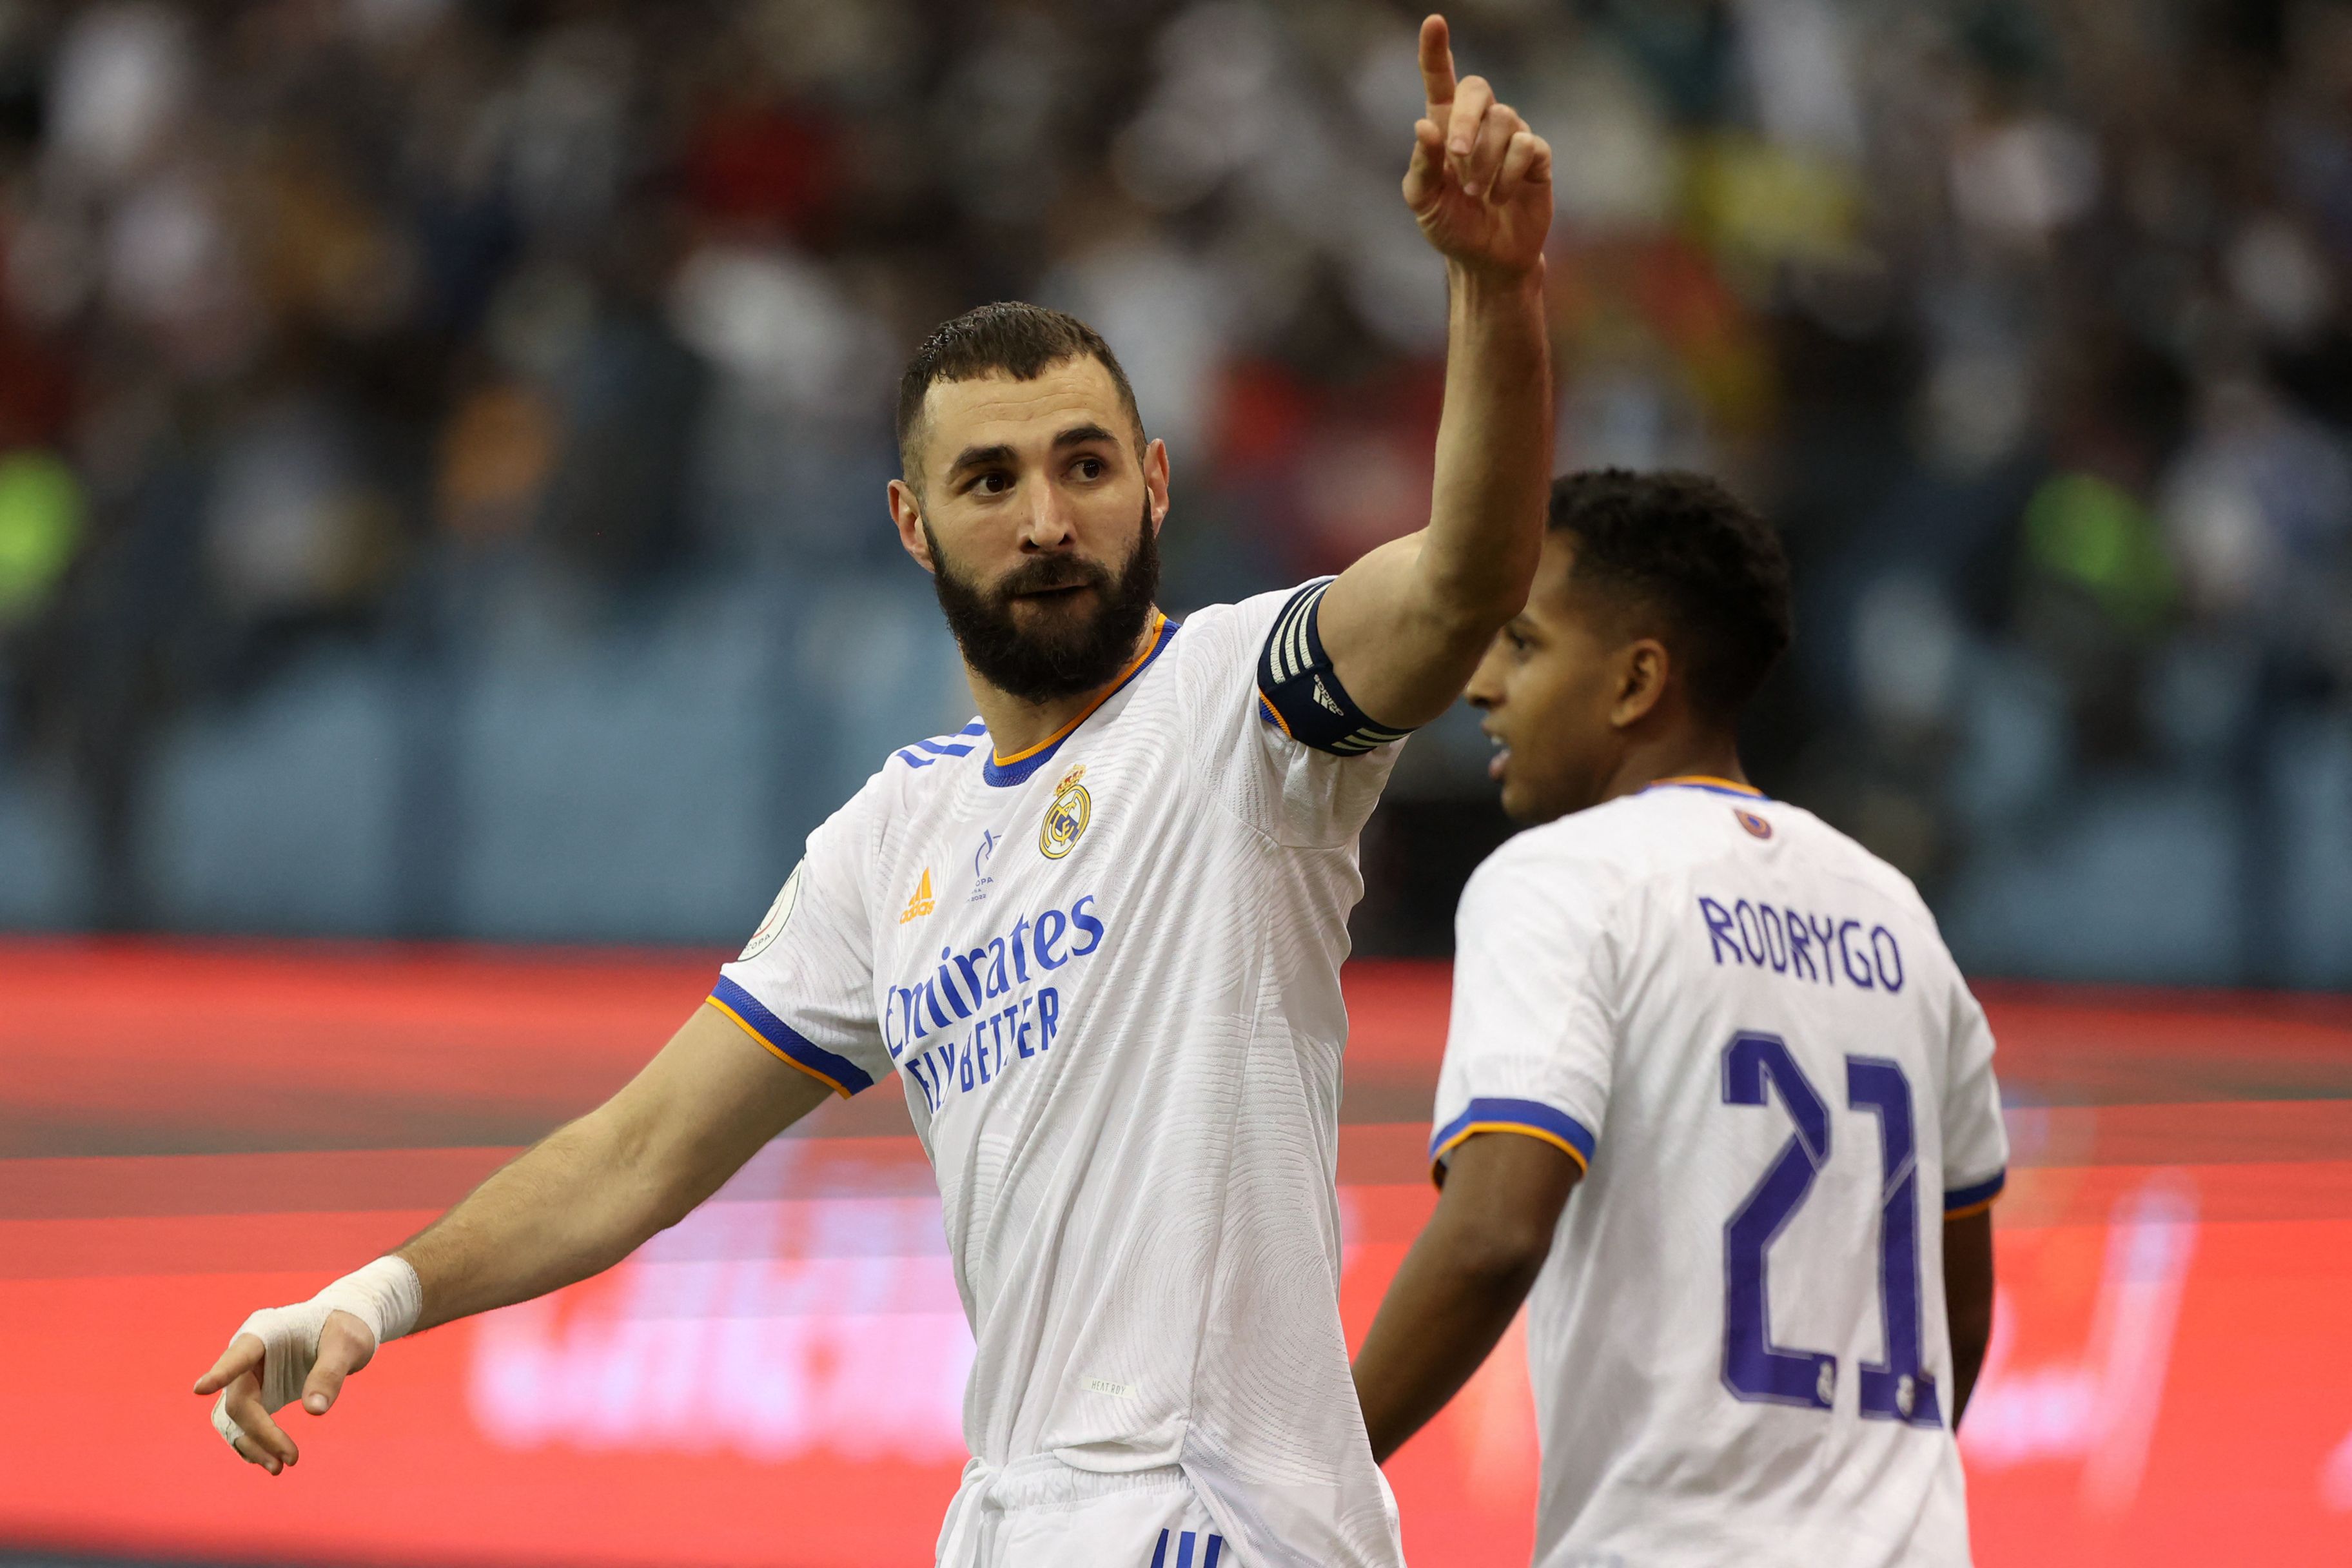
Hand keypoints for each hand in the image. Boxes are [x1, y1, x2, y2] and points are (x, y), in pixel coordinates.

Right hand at [192, 1306, 376, 1474]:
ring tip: (280, 1468)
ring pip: (235, 1418)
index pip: (238, 1354)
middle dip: (260, 1433)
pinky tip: (271, 1461)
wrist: (344, 1331)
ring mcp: (249, 1377)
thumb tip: (315, 1411)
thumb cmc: (345, 1329)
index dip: (220, 1372)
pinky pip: (244, 1423)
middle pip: (239, 1400)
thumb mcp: (347, 1345)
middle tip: (291, 1459)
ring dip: (252, 1445)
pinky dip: (254, 1443)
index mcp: (265, 1333)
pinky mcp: (257, 1394)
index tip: (201, 1388)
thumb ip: (330, 1373)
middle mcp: (247, 1357)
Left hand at [1402, 15, 1552, 278]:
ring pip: (1505, 121)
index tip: (1434, 22)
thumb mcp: (1424, 202)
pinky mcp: (1537, 159)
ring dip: (1486, 160)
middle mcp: (1479, 125)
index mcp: (1445, 127)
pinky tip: (1501, 197)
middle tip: (1456, 153)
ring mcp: (1511, 139)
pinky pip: (1528, 147)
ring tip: (1477, 194)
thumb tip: (1424, 125)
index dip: (1436, 51)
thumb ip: (1421, 165)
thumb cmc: (1451, 227)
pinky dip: (1509, 174)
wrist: (1487, 260)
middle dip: (1466, 118)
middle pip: (1478, 89)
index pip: (1440, 80)